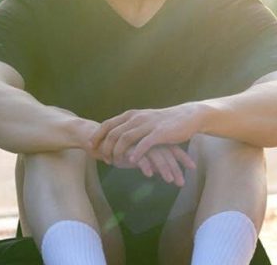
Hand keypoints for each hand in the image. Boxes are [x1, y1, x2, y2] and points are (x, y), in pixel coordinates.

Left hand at [91, 102, 206, 166]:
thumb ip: (130, 127)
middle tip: (103, 159)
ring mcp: (148, 124)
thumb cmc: (164, 122)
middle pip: (114, 132)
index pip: (108, 124)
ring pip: (126, 138)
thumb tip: (114, 136)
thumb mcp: (143, 120)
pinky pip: (144, 144)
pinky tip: (132, 161)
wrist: (187, 117)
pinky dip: (137, 153)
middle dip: (105, 147)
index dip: (97, 135)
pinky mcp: (160, 133)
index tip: (89, 145)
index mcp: (131, 115)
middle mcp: (137, 117)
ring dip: (118, 152)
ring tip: (114, 162)